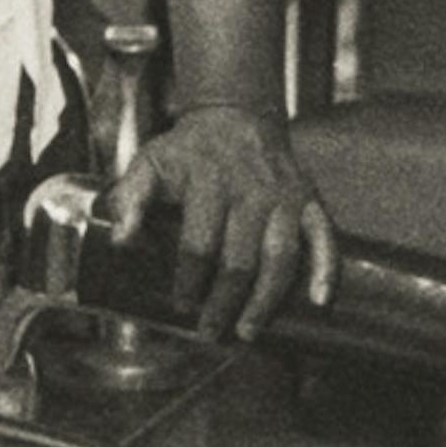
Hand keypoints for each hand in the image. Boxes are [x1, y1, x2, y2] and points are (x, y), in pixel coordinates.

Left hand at [99, 103, 337, 340]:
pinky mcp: (309, 200)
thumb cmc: (188, 150)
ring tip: (248, 330)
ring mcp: (285, 197)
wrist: (236, 114)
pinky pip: (324, 237)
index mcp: (209, 182)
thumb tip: (120, 242)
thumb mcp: (149, 163)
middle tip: (210, 332)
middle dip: (224, 302)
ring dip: (265, 299)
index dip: (190, 279)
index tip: (182, 307)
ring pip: (280, 256)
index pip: (200, 243)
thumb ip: (129, 200)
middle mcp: (252, 191)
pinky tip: (319, 301)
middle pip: (240, 258)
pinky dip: (326, 269)